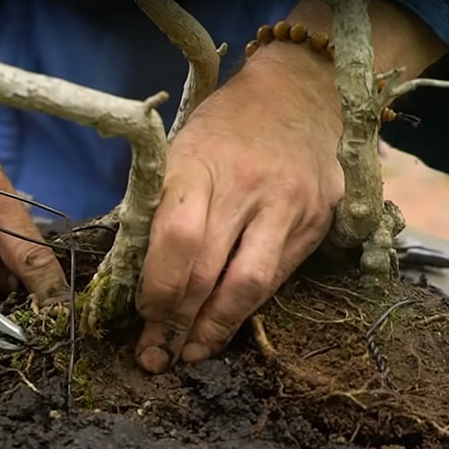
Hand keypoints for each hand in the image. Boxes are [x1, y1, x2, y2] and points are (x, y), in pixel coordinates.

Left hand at [134, 36, 343, 372]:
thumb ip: (158, 208)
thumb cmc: (223, 126)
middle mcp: (249, 188)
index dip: (157, 286)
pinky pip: (277, 278)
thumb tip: (131, 271)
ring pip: (250, 286)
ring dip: (215, 329)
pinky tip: (224, 326)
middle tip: (156, 354)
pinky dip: (246, 308)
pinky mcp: (317, 223)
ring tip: (190, 353)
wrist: (299, 94)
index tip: (141, 314)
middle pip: (210, 272)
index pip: (178, 239)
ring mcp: (290, 207)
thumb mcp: (178, 152)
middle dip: (177, 321)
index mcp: (200, 165)